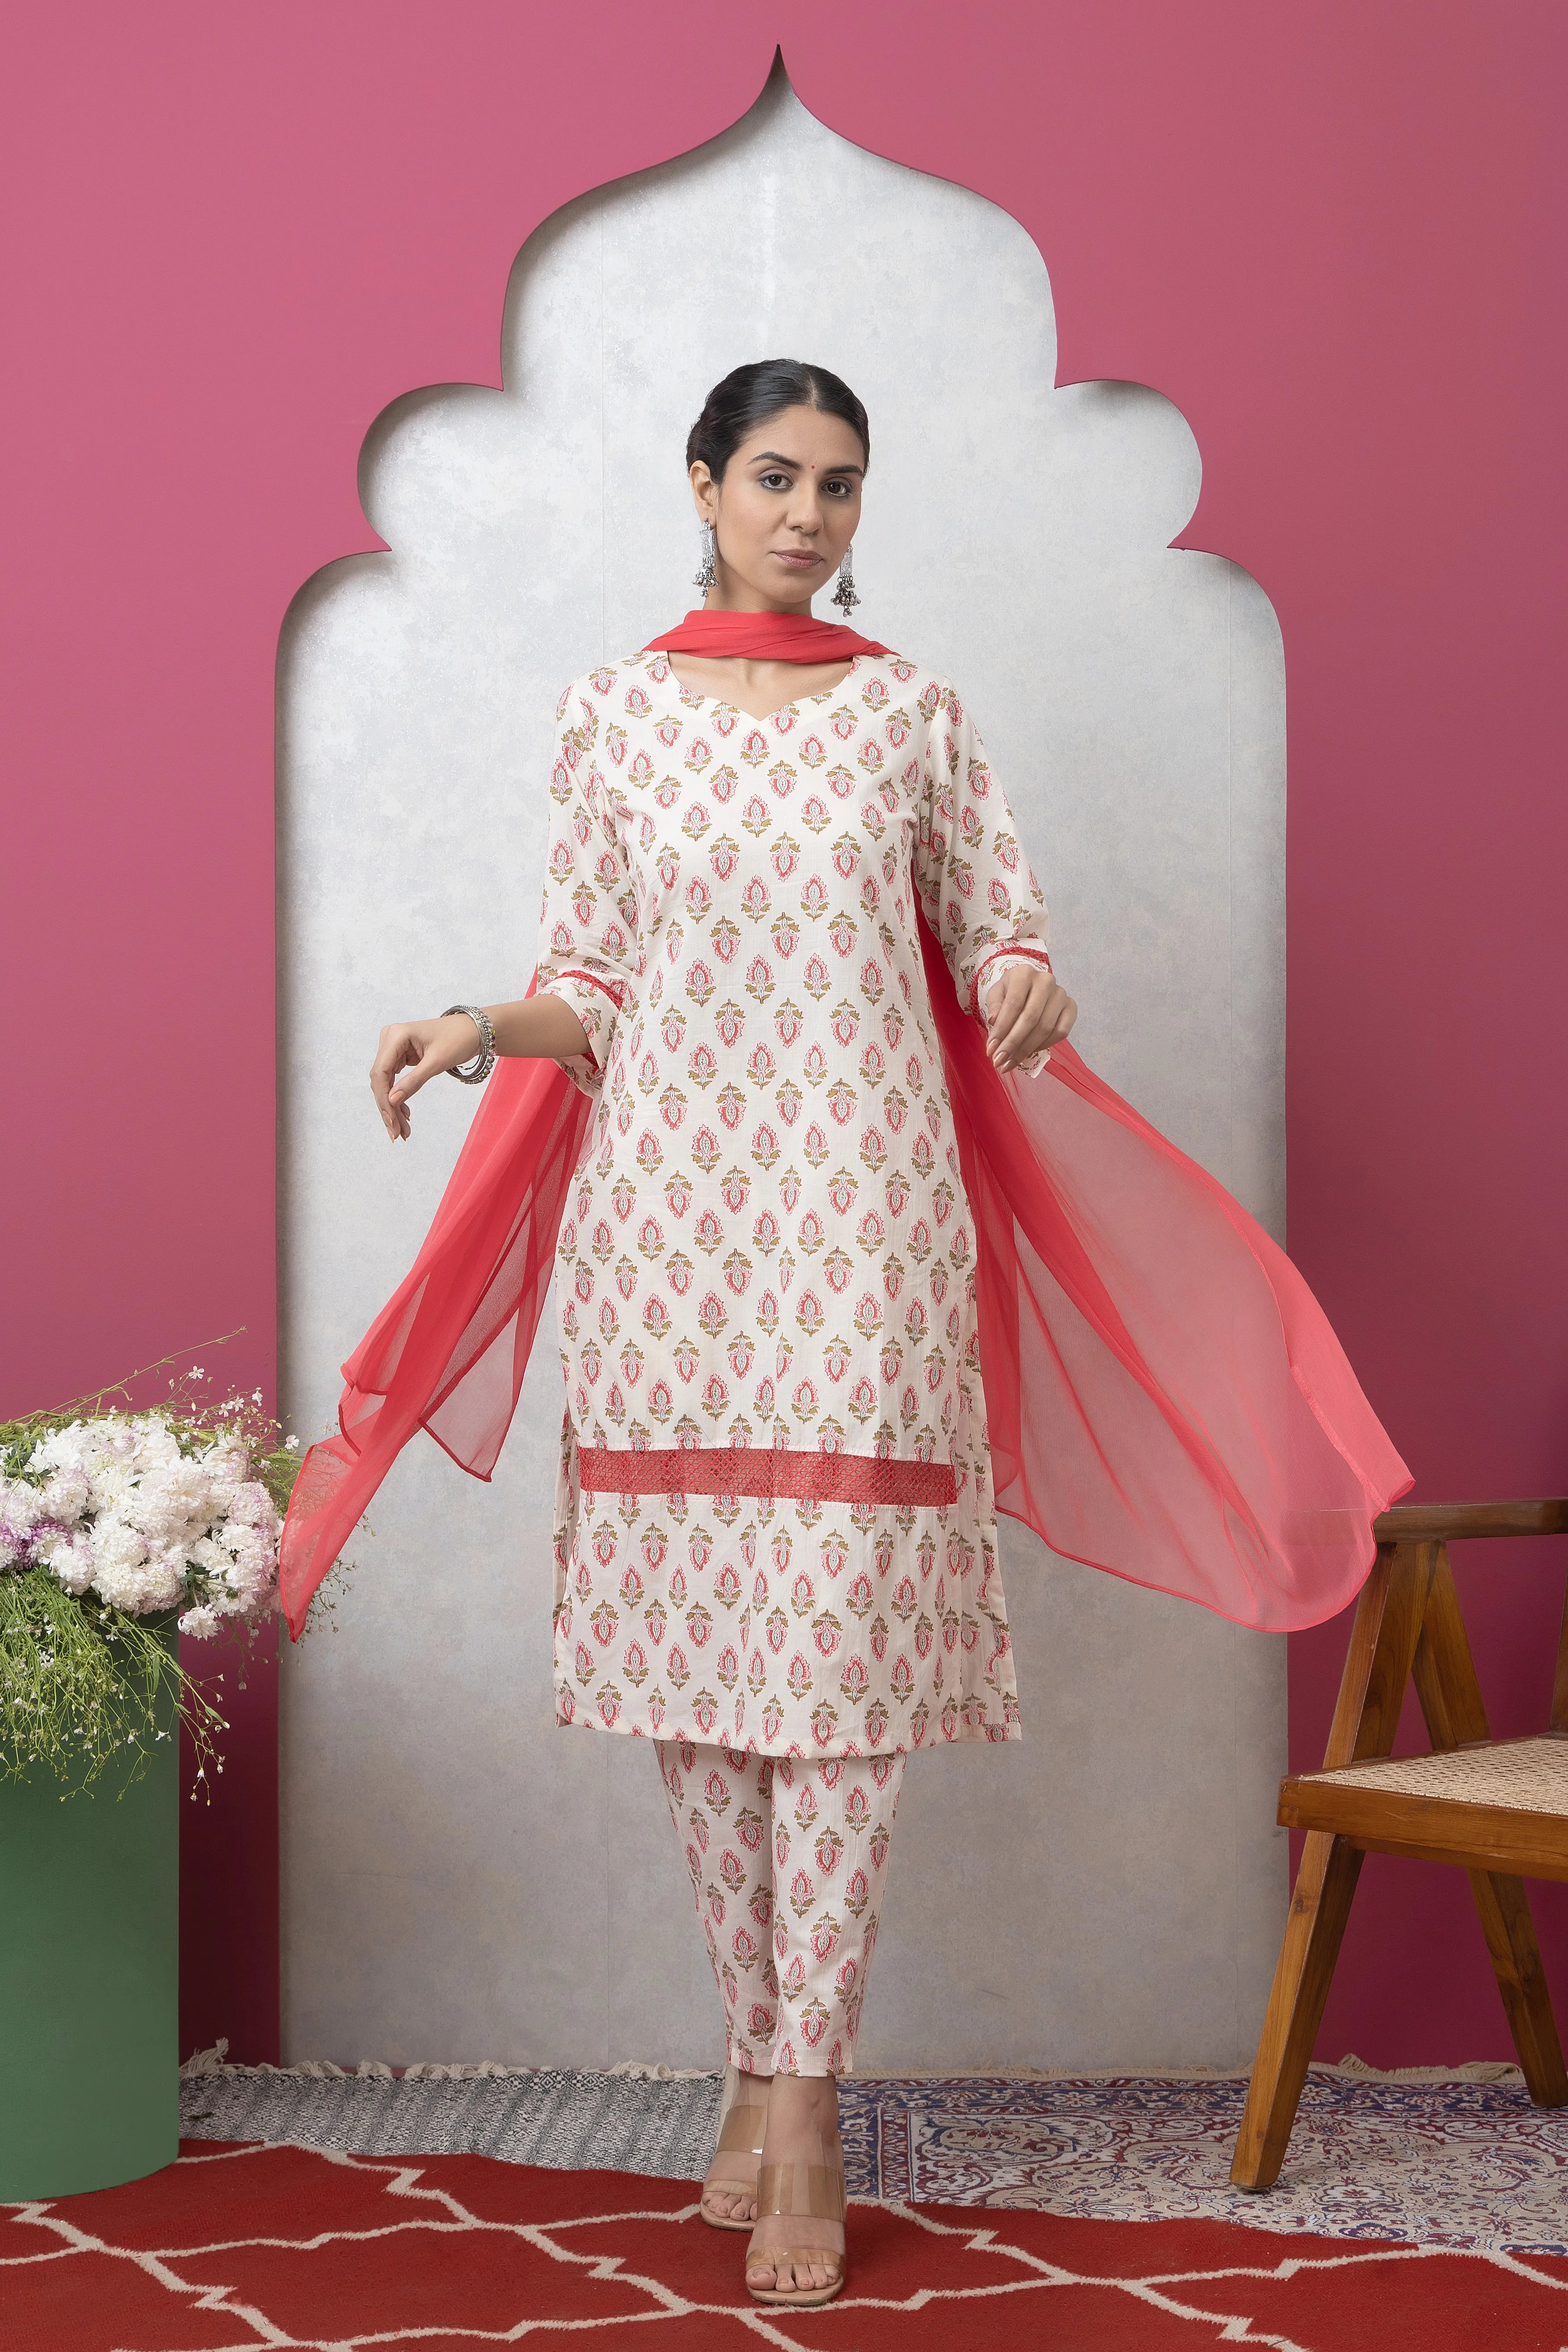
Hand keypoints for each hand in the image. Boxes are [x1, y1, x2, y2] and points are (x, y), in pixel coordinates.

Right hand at [370, 1012, 482, 1139]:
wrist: (472, 1030)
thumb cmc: (458, 1039)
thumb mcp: (437, 1062)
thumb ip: (413, 1081)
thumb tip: (392, 1101)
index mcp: (396, 1035)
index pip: (380, 1072)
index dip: (384, 1099)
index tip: (392, 1122)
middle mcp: (389, 1039)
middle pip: (381, 1080)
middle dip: (388, 1108)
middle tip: (397, 1133)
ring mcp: (393, 1048)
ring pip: (386, 1084)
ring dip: (393, 1107)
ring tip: (403, 1131)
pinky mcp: (399, 1056)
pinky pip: (394, 1081)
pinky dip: (399, 1098)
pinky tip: (405, 1115)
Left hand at [983, 967, 1076, 1073]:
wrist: (1029, 986)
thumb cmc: (1010, 991)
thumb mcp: (996, 993)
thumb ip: (994, 1005)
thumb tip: (994, 1021)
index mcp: (1024, 974)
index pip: (1013, 1004)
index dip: (1002, 1029)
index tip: (990, 1050)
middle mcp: (1046, 981)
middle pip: (1030, 1018)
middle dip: (1013, 1044)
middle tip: (999, 1062)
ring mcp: (1061, 994)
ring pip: (1045, 1028)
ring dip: (1026, 1049)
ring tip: (1010, 1063)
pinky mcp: (1071, 1007)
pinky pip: (1061, 1032)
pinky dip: (1045, 1045)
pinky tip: (1029, 1052)